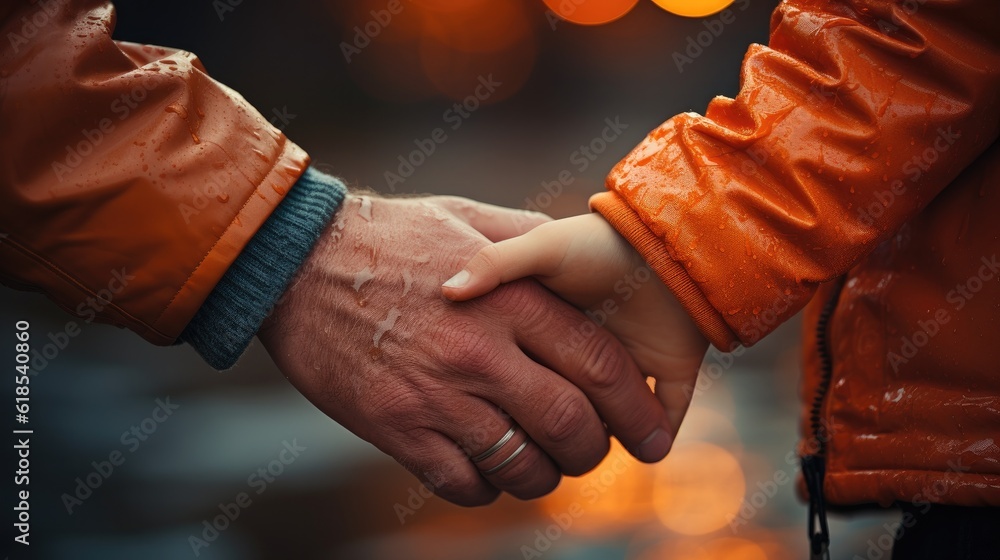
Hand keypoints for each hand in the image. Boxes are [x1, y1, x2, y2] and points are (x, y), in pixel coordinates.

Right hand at [258, 195, 675, 505]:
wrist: (297, 262)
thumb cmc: (389, 237)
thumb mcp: (467, 219)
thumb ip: (527, 240)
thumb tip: (573, 250)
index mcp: (510, 300)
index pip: (598, 363)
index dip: (635, 404)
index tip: (652, 428)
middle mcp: (482, 353)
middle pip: (570, 423)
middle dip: (596, 450)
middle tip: (595, 452)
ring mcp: (437, 395)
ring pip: (521, 463)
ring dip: (544, 476)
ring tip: (543, 467)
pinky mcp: (395, 427)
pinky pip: (462, 482)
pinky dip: (487, 489)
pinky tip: (487, 472)